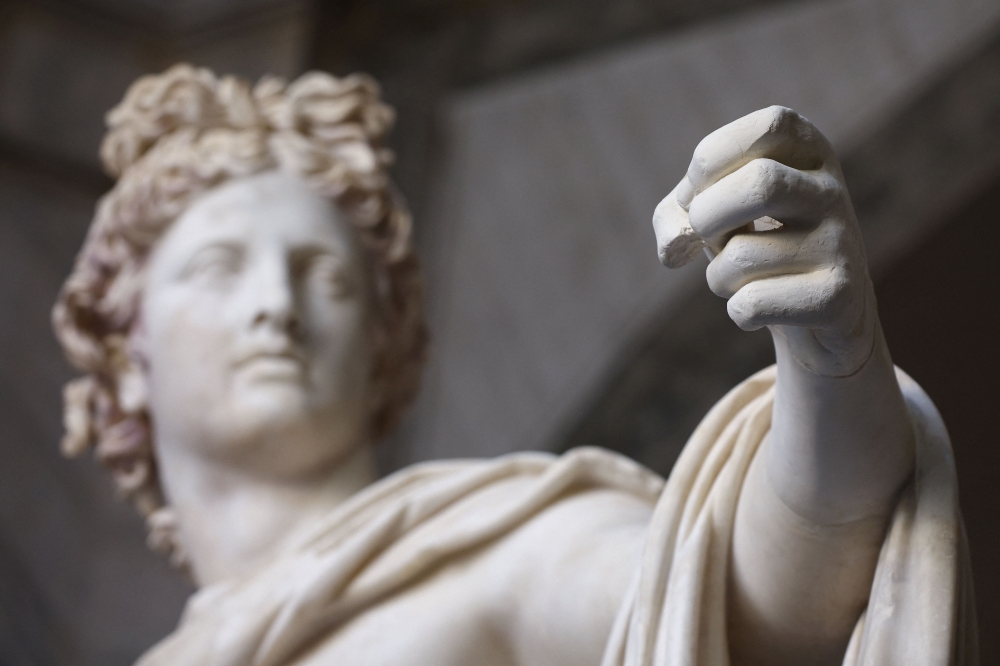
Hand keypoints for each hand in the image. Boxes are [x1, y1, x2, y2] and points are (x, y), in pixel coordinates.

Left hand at [652, 106, 875, 376]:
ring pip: (744, 254)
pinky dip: (738, 311)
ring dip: (718, 275)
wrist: (826, 311)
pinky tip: (762, 311)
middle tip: (706, 237)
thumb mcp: (718, 212)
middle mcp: (832, 192)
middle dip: (707, 215)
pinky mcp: (836, 299)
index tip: (699, 191)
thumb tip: (672, 247)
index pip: (768, 127)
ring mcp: (840, 245)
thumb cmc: (761, 244)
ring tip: (738, 280)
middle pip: (761, 183)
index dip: (713, 159)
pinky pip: (753, 303)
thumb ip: (679, 212)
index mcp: (809, 153)